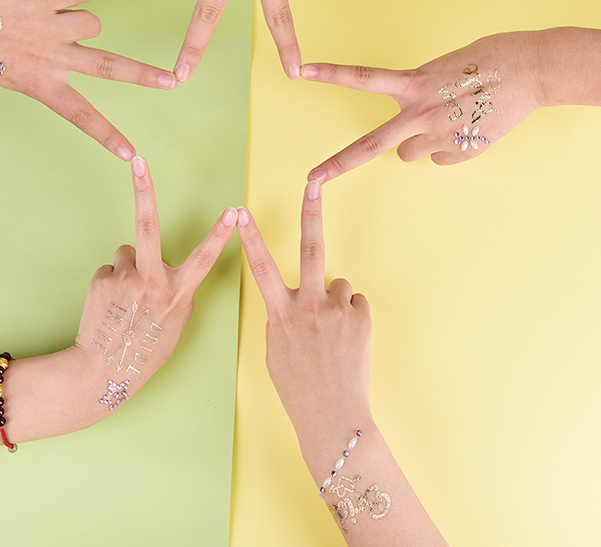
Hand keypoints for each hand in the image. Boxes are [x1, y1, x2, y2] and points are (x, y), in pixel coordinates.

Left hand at [0, 0, 178, 159]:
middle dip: (145, 76)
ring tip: (44, 16)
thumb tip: (83, 38)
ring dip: (75, 17)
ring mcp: (54, 28)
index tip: (130, 155)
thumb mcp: (10, 72)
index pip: (82, 117)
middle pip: (111, 68)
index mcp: (41, 85)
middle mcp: (53, 59)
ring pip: (92, 20)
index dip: (108, 136)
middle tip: (172, 80)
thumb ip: (47, 66)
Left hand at [70, 156, 237, 418]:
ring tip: (124, 300)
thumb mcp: (176, 324)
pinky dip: (110, 283)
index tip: (234, 210)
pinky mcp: (102, 280)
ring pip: (127, 254)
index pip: (205, 258)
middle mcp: (152, 281)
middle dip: (145, 189)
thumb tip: (167, 270)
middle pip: (148, 226)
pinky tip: (110, 306)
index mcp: (177, 293)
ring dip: (126, 269)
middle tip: (139, 161)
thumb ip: (177, 292)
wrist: (102, 371)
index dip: (221, 233)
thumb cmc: (146, 351)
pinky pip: (110, 270)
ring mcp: (125, 279)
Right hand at [237, 182, 371, 449]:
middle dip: (310, 212)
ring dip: (335, 301)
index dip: (250, 237)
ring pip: (338, 284)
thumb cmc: (298, 388)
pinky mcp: (360, 318)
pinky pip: (354, 304)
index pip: (260, 267)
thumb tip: (296, 299)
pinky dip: (351, 317)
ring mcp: (336, 311)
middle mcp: (308, 306)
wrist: (332, 417)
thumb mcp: (275, 351)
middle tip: (314, 183)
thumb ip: (282, 317)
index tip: (241, 212)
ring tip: (333, 335)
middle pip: (310, 248)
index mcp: (280, 314)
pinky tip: (347, 341)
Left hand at [304, 31, 542, 182]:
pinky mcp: (460, 151)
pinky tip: (468, 128)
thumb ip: (420, 92)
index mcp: (413, 83)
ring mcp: (438, 136)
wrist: (531, 70)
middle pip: (369, 145)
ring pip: (409, 154)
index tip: (302, 71)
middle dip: (337, 165)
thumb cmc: (489, 58)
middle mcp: (419, 112)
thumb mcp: (443, 67)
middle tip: (312, 179)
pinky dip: (449, 147)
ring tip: (447, 119)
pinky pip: (440, 157)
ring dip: (418, 142)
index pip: (363, 77)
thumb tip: (416, 123)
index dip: (330, 74)